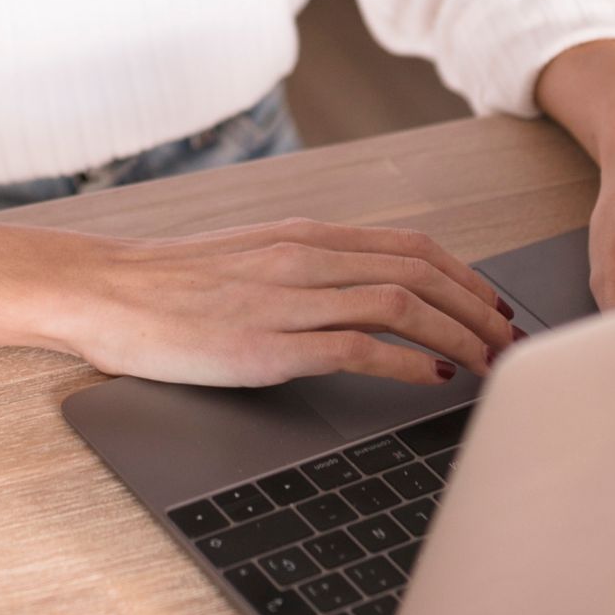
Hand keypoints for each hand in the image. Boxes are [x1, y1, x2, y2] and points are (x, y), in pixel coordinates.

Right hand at [49, 217, 519, 389]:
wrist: (106, 292)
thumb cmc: (174, 284)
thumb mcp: (254, 257)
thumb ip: (310, 267)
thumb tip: (369, 292)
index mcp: (305, 234)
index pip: (411, 245)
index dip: (466, 277)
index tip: (495, 307)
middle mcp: (305, 257)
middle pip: (421, 271)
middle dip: (477, 308)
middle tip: (509, 342)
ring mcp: (288, 300)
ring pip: (400, 305)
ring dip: (457, 336)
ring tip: (487, 364)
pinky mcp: (267, 344)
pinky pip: (355, 348)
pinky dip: (405, 364)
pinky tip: (430, 380)